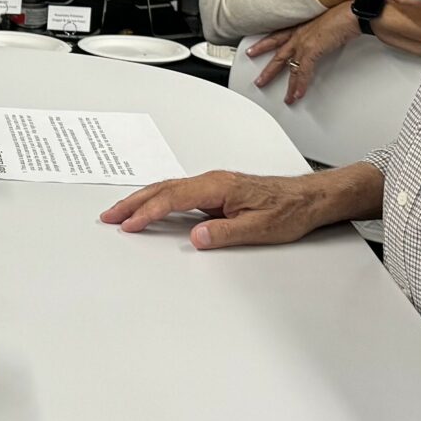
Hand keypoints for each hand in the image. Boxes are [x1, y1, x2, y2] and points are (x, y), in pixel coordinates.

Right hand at [98, 165, 370, 248]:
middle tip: (110, 216)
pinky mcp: (216, 192)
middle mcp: (213, 181)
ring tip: (122, 213)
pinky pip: (179, 194)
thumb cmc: (290, 211)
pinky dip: (158, 200)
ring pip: (169, 189)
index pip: (173, 198)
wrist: (310, 199)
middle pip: (163, 189)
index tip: (130, 225)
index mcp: (218, 186)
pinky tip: (152, 209)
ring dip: (143, 200)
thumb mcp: (260, 229)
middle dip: (133, 203)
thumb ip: (225, 234)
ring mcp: (213, 186)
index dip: (149, 212)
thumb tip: (196, 238)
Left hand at [249, 3, 357, 102]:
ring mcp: (303, 43)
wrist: (351, 13)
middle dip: (267, 70)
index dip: (264, 44)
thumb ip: (319, 34)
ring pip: (289, 67)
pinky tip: (298, 95)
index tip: (254, 50)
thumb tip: (322, 41)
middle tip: (259, 81)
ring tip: (286, 98)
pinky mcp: (312, 50)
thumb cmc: (342, 15)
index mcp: (299, 27)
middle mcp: (298, 34)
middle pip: (278, 55)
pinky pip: (303, 72)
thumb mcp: (324, 24)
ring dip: (288, 86)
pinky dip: (301, 85)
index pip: (276, 37)